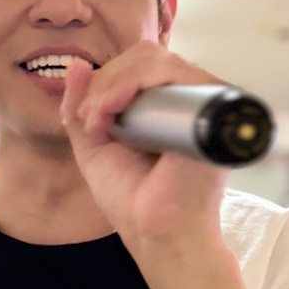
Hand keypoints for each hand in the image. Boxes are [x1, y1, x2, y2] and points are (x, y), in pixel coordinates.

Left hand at [60, 42, 229, 251]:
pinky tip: (115, 113)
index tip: (85, 120)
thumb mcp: (94, 146)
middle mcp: (187, 99)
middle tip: (90, 122)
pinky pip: (174, 71)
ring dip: (113, 85)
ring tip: (100, 123)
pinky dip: (133, 83)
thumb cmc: (131, 199)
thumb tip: (77, 64)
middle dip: (105, 82)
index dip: (104, 81)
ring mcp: (201, 102)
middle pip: (144, 56)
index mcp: (165, 106)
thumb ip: (82, 106)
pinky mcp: (211, 107)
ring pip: (154, 59)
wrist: (155, 232)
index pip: (136, 65)